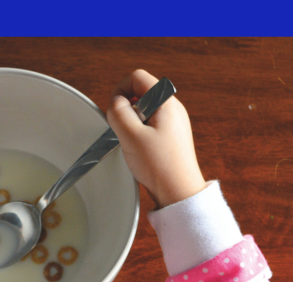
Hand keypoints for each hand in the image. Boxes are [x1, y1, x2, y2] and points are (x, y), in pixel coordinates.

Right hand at [106, 69, 206, 208]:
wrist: (178, 192)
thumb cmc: (160, 166)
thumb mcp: (131, 136)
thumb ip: (118, 113)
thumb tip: (115, 103)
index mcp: (166, 102)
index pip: (138, 78)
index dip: (120, 90)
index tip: (114, 111)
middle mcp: (172, 109)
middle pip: (139, 95)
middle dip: (125, 111)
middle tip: (125, 132)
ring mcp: (172, 123)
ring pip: (142, 112)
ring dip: (131, 126)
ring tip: (134, 145)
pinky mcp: (169, 137)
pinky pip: (148, 127)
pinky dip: (139, 136)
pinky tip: (140, 152)